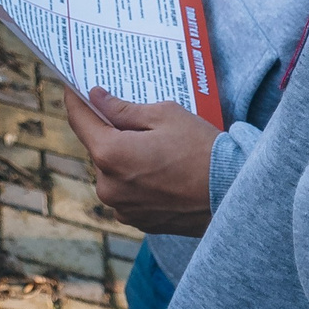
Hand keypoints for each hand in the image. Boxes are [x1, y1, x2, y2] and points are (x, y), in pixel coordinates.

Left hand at [63, 88, 219, 235]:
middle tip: (135, 119)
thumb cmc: (202, 149)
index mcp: (110, 154)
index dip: (75, 99)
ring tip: (158, 148)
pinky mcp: (138, 222)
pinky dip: (138, 180)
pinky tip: (163, 171)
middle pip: (98, 148)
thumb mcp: (164, 115)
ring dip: (125, 159)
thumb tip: (97, 98)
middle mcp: (108, 186)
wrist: (234, 195)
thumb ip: (123, 109)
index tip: (73, 87)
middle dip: (111, 132)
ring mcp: (122, 208)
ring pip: (113, 172)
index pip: (79, 120)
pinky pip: (128, 193)